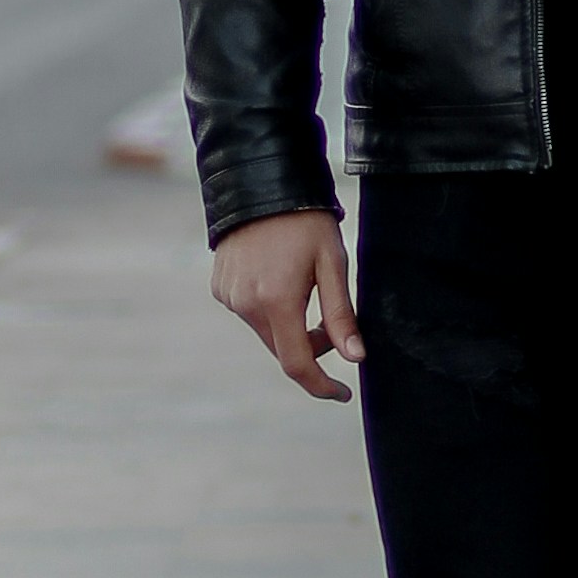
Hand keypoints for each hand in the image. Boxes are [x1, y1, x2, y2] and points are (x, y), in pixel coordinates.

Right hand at [212, 209, 362, 399]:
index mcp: (277, 301)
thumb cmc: (305, 222)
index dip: (322, 385)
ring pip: (267, 332)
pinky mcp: (221, 288)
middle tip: (334, 324)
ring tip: (305, 287)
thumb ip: (342, 315)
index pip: (298, 364)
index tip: (342, 392)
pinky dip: (270, 310)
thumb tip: (356, 357)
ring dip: (290, 326)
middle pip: (283, 349)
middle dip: (312, 347)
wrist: (260, 185)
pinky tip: (279, 277)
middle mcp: (246, 305)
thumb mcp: (333, 264)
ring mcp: (229, 297)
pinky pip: (250, 313)